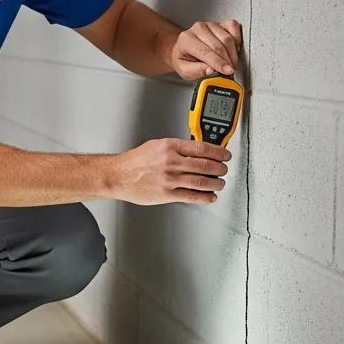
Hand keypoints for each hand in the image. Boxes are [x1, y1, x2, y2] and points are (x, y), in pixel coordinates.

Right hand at [108, 139, 229, 204]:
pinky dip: (205, 197)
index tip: (225, 155)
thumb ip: (176, 148)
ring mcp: (170, 179)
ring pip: (202, 181)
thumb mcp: (156, 145)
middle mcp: (171, 162)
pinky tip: (210, 196)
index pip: (203, 148)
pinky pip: (192, 196)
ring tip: (219, 183)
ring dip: (216, 183)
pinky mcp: (167, 194)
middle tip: (224, 170)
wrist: (118, 175)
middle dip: (220, 168)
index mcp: (170, 147)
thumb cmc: (134, 161)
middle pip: (206, 165)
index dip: (219, 152)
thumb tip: (196, 151)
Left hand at [170, 19, 241, 79]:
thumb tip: (211, 70)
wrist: (185, 49)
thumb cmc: (185, 59)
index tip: (228, 71)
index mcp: (186, 39)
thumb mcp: (185, 70)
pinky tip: (233, 49)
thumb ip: (196, 71)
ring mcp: (210, 24)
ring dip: (232, 53)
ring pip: (228, 38)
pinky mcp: (220, 23)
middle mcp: (198, 29)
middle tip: (230, 71)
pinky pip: (233, 27)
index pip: (206, 52)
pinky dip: (237, 39)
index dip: (219, 63)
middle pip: (219, 46)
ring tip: (230, 63)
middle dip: (227, 61)